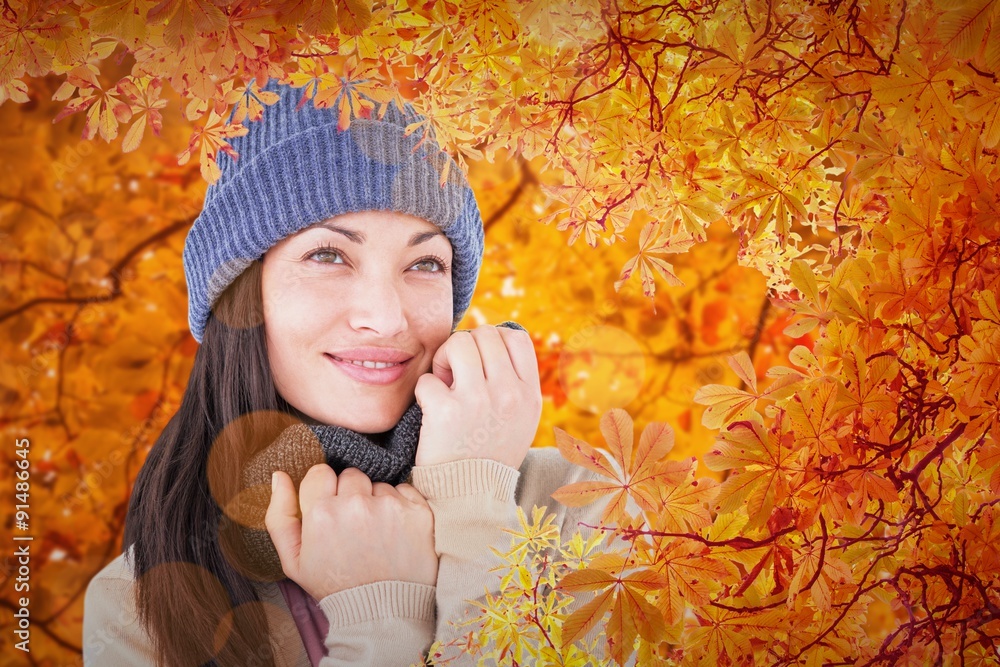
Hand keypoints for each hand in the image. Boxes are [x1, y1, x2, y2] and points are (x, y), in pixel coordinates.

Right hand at [265, 465, 436, 600]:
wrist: (383, 614)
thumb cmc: (336, 586)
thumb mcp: (294, 561)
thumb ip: (280, 515)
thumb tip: (279, 476)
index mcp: (322, 513)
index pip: (320, 472)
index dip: (323, 489)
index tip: (329, 507)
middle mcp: (356, 504)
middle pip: (351, 475)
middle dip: (350, 494)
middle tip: (353, 524)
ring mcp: (389, 506)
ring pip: (378, 484)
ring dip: (376, 501)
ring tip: (375, 533)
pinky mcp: (417, 511)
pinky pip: (404, 490)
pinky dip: (400, 505)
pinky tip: (395, 531)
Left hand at [413, 323, 541, 468]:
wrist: (469, 498)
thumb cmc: (489, 454)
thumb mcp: (521, 420)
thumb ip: (514, 382)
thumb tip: (492, 338)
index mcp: (529, 394)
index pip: (516, 336)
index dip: (494, 339)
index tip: (481, 360)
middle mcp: (509, 393)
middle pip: (485, 334)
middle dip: (465, 347)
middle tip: (456, 373)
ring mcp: (479, 401)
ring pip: (458, 343)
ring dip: (444, 359)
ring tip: (443, 384)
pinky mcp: (446, 411)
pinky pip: (428, 378)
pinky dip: (424, 391)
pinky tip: (430, 409)